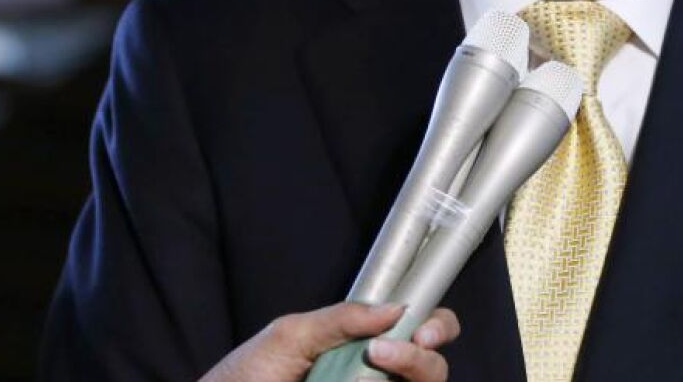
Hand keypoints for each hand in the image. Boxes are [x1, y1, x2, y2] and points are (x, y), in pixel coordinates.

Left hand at [200, 302, 460, 381]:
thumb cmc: (246, 378)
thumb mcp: (289, 336)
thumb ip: (341, 318)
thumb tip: (395, 307)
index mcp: (364, 344)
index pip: (419, 328)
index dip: (437, 324)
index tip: (425, 328)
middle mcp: (375, 377)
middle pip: (431, 367)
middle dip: (423, 358)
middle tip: (392, 352)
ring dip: (407, 374)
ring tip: (364, 376)